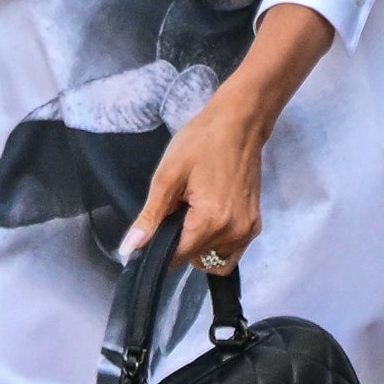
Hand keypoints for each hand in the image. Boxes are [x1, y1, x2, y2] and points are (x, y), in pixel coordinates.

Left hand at [125, 2, 333, 270]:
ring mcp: (248, 232)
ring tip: (193, 212)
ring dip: (197, 245)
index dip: (159, 247)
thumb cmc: (201, 142)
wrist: (240, 123)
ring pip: (211, 259)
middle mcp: (234, 234)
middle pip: (194, 259)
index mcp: (211, 223)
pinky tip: (207, 218)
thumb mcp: (167, 176)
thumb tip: (129, 250)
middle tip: (178, 206)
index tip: (156, 225)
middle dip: (179, 241)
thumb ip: (150, 217)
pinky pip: (229, 251)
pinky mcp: (254, 226)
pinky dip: (215, 243)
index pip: (176, 258)